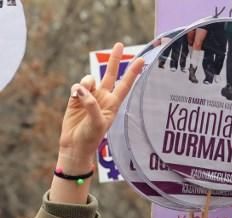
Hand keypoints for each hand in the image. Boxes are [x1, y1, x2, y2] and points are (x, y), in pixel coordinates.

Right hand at [58, 42, 143, 171]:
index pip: (125, 85)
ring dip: (86, 83)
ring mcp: (90, 97)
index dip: (133, 73)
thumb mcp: (96, 123)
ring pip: (90, 79)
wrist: (75, 145)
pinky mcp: (76, 98)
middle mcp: (103, 98)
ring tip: (81, 96)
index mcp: (113, 104)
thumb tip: (82, 89)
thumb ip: (92, 105)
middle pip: (111, 74)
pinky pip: (78, 85)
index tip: (141, 61)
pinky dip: (76, 89)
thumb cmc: (90, 138)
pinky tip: (75, 97)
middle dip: (115, 60)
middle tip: (120, 45)